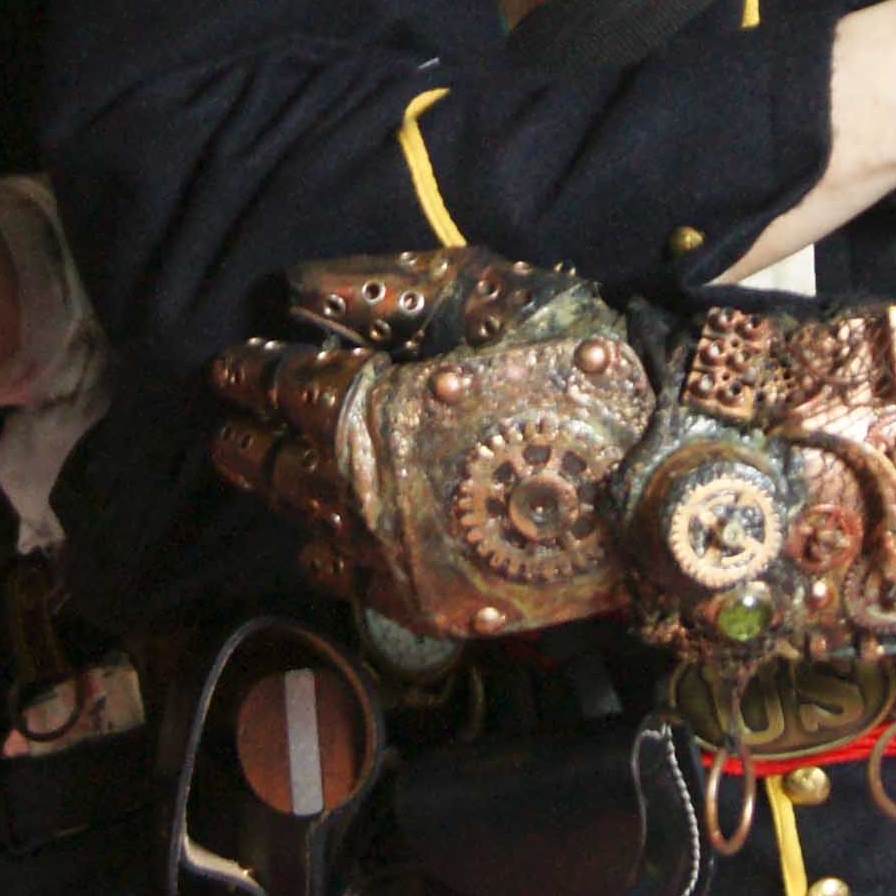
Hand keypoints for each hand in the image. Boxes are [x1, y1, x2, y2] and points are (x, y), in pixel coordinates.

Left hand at [206, 252, 648, 642]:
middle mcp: (362, 496)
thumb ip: (388, 290)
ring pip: (307, 530)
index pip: (285, 390)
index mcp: (368, 415)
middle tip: (229, 427)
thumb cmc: (580, 370)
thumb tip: (305, 289)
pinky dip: (331, 554)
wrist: (665, 485)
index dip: (252, 374)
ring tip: (268, 478)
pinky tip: (327, 541)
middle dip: (246, 440)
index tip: (233, 366)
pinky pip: (354, 584)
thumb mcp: (490, 298)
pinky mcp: (432, 606)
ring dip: (283, 498)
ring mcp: (394, 560)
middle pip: (278, 468)